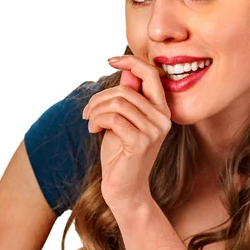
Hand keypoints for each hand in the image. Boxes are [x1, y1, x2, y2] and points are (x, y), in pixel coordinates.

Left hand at [82, 55, 170, 215]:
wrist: (123, 189)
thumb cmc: (120, 154)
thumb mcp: (121, 121)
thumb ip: (127, 98)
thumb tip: (126, 73)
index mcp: (161, 110)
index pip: (151, 74)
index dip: (130, 62)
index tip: (109, 60)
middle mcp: (162, 118)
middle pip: (126, 89)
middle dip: (99, 98)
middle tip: (87, 113)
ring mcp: (154, 130)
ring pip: (118, 102)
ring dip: (95, 111)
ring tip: (90, 123)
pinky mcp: (141, 142)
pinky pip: (113, 118)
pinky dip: (97, 121)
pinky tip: (93, 131)